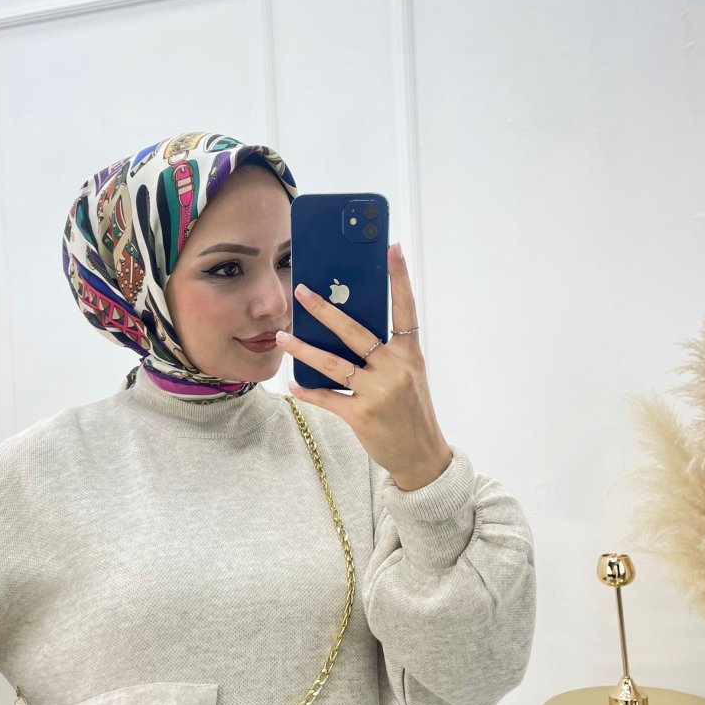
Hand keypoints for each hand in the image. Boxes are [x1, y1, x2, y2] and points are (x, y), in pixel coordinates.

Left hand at [278, 243, 452, 490]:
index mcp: (409, 355)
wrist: (421, 456)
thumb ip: (385, 353)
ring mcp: (378, 392)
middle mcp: (395, 369)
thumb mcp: (408, 376)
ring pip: (333, 363)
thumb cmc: (410, 411)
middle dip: (326, 309)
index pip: (405, 309)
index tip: (392, 248)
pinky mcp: (361, 415)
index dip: (399, 278)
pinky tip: (292, 383)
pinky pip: (328, 397)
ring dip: (303, 348)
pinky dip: (308, 390)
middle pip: (355, 331)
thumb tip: (346, 328)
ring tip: (283, 335)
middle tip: (302, 291)